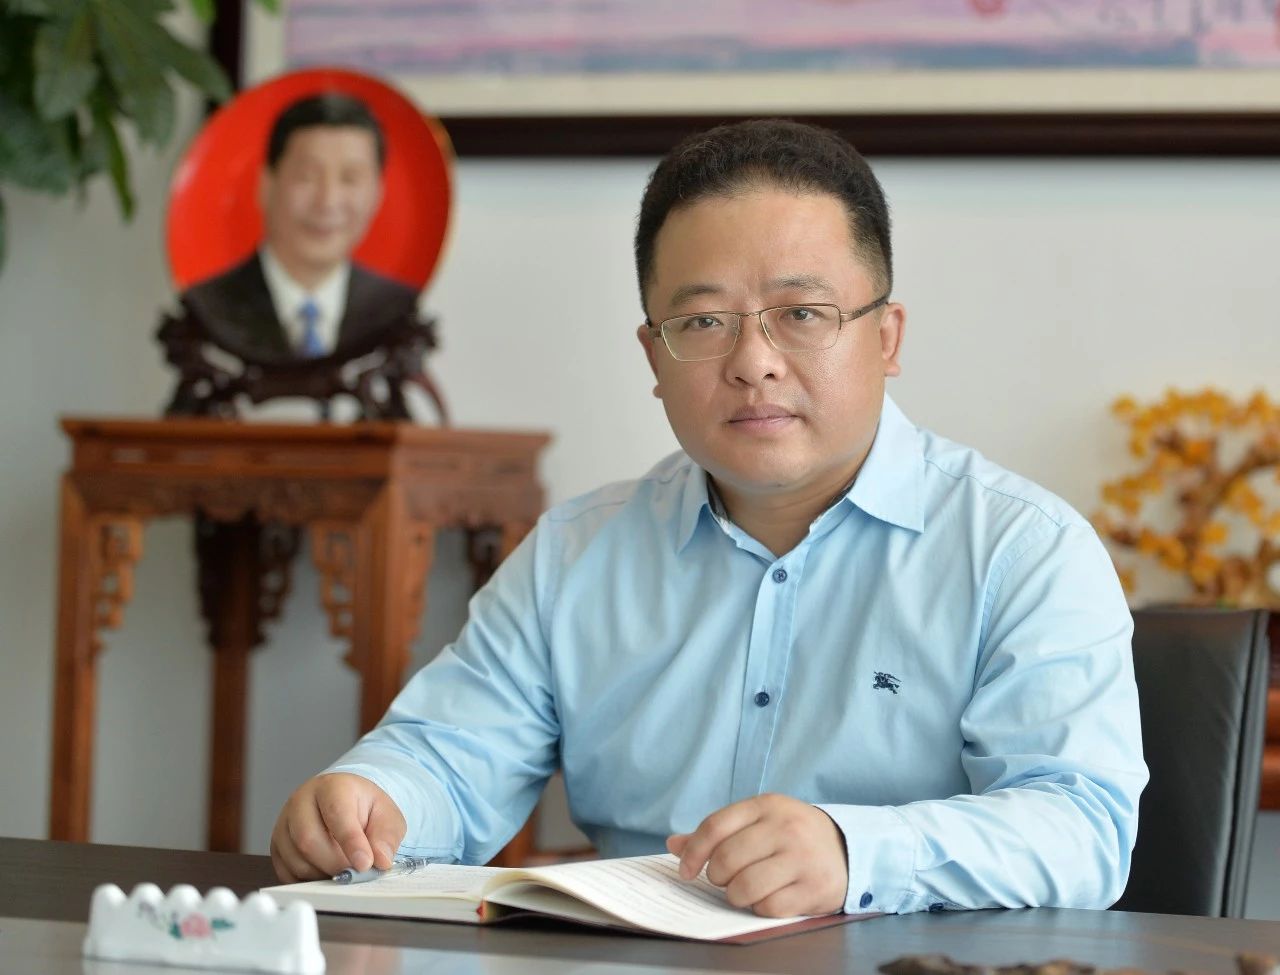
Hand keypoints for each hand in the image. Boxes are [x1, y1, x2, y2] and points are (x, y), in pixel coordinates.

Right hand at [270, 772, 406, 882]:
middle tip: (355, 872)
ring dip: (323, 875)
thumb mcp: (386, 815)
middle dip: (336, 863)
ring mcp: (284, 824)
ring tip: (344, 870)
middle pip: (308, 840)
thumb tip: (381, 861)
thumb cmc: (364, 808)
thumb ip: (386, 836)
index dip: (351, 842)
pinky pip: (287, 873)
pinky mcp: (276, 847)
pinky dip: (309, 881)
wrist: (342, 802)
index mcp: (331, 787)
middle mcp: (300, 802)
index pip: (336, 813)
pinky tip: (326, 873)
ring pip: (296, 860)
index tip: (365, 864)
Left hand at [666, 793, 847, 917]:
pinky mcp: (814, 887)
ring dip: (736, 895)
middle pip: (727, 859)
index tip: (685, 870)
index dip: (693, 852)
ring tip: (744, 890)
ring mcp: (802, 857)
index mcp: (767, 805)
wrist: (849, 847)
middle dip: (717, 876)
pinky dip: (761, 907)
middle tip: (723, 880)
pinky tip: (769, 897)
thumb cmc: (792, 835)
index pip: (715, 826)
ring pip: (745, 886)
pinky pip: (769, 906)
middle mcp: (785, 827)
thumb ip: (718, 833)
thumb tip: (674, 845)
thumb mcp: (758, 822)